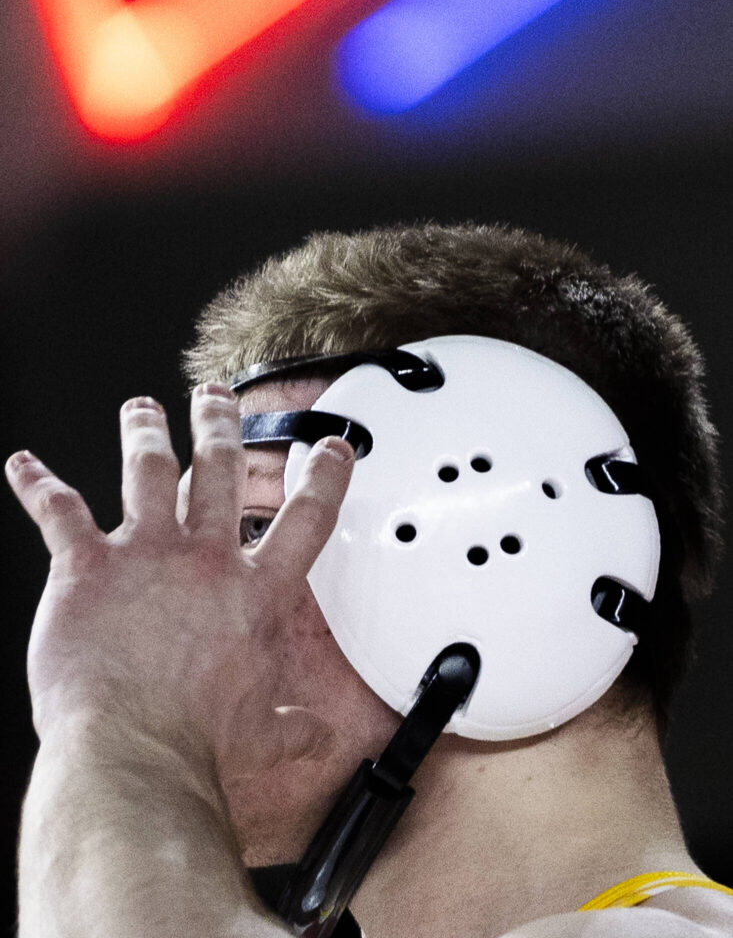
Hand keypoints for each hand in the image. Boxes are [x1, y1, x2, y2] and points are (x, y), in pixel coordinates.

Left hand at [5, 384, 354, 770]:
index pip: (305, 518)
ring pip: (149, 468)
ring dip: (145, 430)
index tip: (329, 448)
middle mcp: (204, 560)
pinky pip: (58, 510)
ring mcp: (144, 554)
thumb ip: (291, 727)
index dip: (323, 476)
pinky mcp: (86, 565)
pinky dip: (37, 484)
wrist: (132, 752)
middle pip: (220, 470)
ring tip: (142, 409)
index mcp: (253, 594)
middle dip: (219, 426)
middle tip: (215, 401)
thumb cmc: (195, 745)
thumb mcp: (260, 737)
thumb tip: (315, 736)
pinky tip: (23, 467)